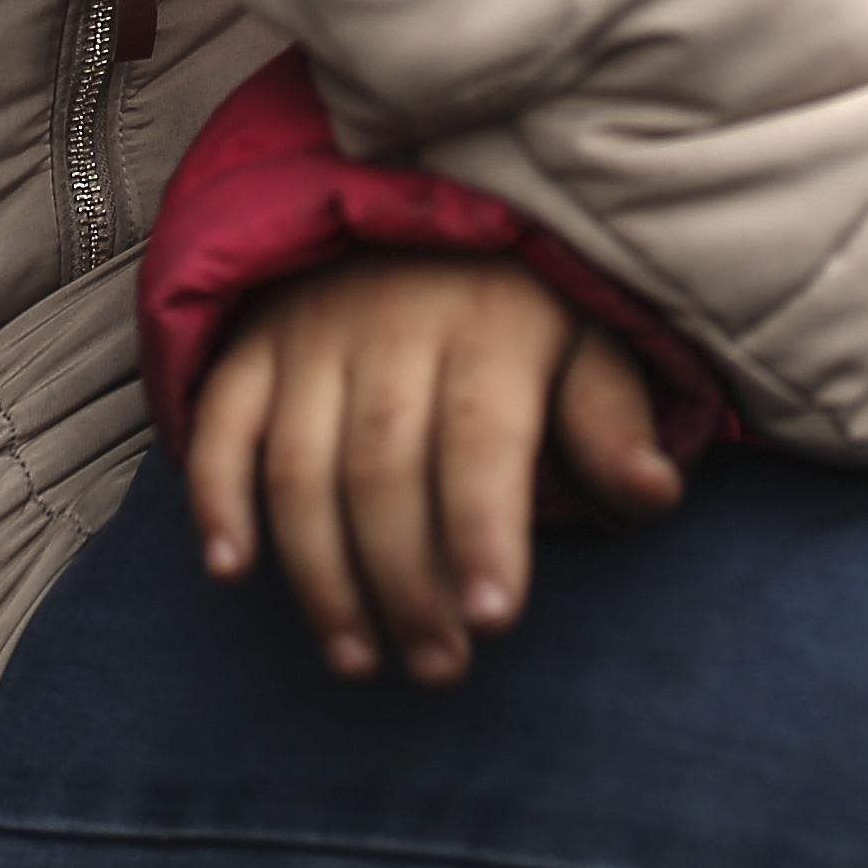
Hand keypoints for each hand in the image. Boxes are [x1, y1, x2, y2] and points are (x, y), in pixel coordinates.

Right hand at [183, 250, 683, 684]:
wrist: (417, 200)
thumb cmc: (518, 300)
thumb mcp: (589, 338)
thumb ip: (612, 418)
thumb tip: (650, 492)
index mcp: (491, 325)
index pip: (482, 438)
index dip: (484, 531)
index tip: (495, 619)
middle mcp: (392, 326)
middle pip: (385, 470)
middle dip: (408, 583)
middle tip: (438, 667)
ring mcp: (311, 337)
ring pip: (300, 468)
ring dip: (321, 576)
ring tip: (358, 660)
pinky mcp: (251, 347)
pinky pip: (218, 426)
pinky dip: (216, 499)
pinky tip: (232, 570)